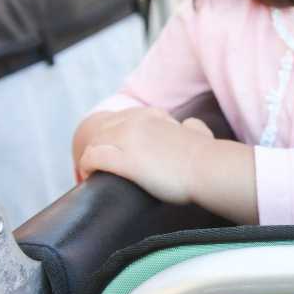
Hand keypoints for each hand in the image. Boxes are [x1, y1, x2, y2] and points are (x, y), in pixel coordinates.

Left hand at [75, 108, 215, 204]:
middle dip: (96, 147)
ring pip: (94, 143)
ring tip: (89, 175)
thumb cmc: (206, 157)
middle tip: (96, 167)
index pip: (120, 120)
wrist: (207, 168)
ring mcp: (126, 139)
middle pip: (102, 131)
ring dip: (89, 159)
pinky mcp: (122, 159)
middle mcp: (135, 122)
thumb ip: (193, 126)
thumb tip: (190, 124)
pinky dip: (86, 167)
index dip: (112, 137)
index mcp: (151, 115)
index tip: (112, 152)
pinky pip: (92, 158)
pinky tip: (88, 177)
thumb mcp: (199, 132)